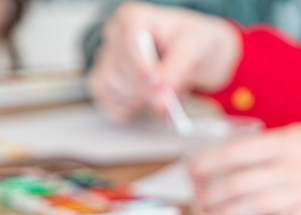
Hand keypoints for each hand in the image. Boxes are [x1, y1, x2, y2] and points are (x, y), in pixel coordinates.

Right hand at [89, 2, 240, 121]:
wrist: (194, 55)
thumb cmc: (192, 42)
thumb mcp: (193, 47)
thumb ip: (177, 67)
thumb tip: (162, 87)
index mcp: (133, 18)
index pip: (128, 43)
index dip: (142, 66)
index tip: (158, 83)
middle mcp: (115, 36)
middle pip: (119, 71)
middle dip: (147, 89)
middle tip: (170, 96)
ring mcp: (108, 59)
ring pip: (110, 88)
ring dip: (138, 100)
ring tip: (162, 94)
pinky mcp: (106, 81)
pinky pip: (107, 102)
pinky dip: (126, 110)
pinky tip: (145, 105)